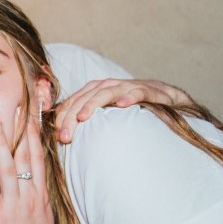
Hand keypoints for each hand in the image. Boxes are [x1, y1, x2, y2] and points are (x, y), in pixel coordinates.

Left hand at [0, 115, 54, 223]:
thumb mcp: (42, 217)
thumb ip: (34, 197)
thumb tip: (27, 184)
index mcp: (41, 194)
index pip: (39, 158)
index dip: (35, 136)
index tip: (32, 116)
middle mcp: (31, 195)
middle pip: (26, 157)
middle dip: (21, 132)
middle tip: (16, 108)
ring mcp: (16, 205)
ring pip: (9, 169)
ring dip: (0, 146)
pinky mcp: (0, 217)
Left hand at [53, 79, 192, 142]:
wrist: (166, 99)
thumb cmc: (132, 110)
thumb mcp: (107, 116)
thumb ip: (89, 122)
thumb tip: (64, 137)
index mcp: (95, 91)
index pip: (74, 101)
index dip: (63, 117)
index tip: (57, 136)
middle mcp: (109, 86)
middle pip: (85, 97)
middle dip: (72, 116)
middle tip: (65, 136)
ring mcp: (128, 87)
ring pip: (106, 92)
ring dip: (93, 104)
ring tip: (83, 117)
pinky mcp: (148, 90)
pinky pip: (138, 92)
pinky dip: (129, 96)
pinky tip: (122, 105)